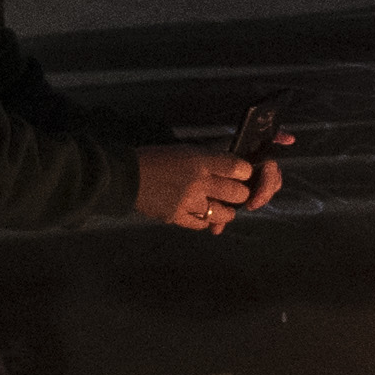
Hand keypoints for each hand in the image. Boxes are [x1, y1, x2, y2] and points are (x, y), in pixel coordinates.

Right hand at [135, 145, 281, 232]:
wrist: (128, 176)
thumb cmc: (156, 157)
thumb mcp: (185, 150)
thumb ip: (207, 159)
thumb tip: (227, 167)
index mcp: (202, 161)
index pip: (238, 168)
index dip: (245, 172)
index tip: (244, 174)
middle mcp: (200, 182)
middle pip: (236, 193)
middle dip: (240, 194)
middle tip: (236, 193)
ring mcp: (189, 202)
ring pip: (223, 213)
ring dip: (227, 211)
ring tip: (226, 209)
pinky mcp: (177, 217)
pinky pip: (201, 224)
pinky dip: (207, 222)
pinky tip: (206, 218)